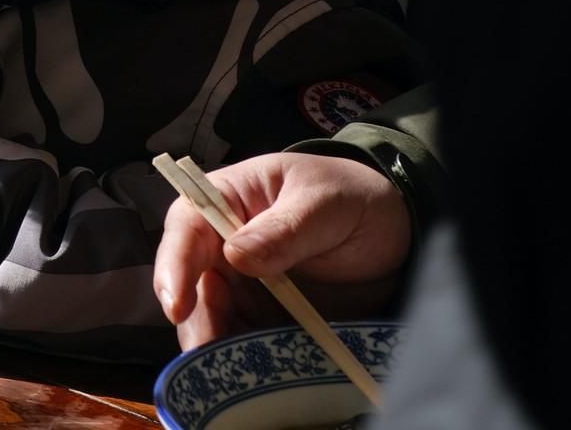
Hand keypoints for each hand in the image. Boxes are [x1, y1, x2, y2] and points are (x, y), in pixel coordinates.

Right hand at [153, 152, 411, 350]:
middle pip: (190, 282)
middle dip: (193, 319)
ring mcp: (241, 283)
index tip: (177, 304)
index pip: (186, 228)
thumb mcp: (326, 202)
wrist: (395, 233)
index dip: (175, 265)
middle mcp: (222, 242)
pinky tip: (254, 372)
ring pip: (211, 317)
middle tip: (205, 353)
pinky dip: (244, 357)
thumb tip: (239, 254)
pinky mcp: (262, 314)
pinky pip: (243, 338)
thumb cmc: (352, 197)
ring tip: (230, 371)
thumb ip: (287, 226)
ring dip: (215, 344)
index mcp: (227, 199)